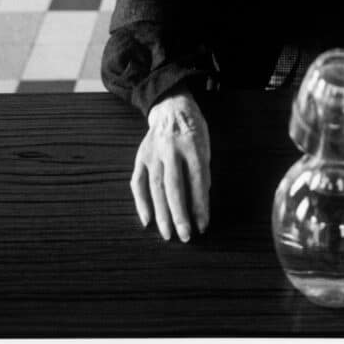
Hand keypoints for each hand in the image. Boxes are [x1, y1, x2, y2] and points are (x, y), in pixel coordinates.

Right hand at [131, 91, 210, 241]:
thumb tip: (201, 202)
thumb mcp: (205, 145)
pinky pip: (138, 182)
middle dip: (180, 214)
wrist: (171, 107)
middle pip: (174, 187)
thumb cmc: (193, 129)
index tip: (204, 226)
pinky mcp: (141, 157)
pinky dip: (141, 203)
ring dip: (161, 214)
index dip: (200, 205)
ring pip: (155, 188)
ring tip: (168, 234)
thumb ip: (203, 172)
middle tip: (185, 236)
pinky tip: (147, 220)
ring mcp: (153, 153)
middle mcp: (171, 149)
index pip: (197, 180)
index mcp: (192, 145)